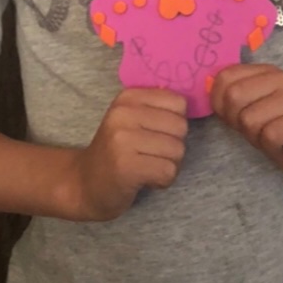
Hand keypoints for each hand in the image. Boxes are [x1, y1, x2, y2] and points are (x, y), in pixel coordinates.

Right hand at [71, 87, 189, 220]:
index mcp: (128, 97)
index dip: (174, 124)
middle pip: (181, 127)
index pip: (179, 103)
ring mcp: (122, 140)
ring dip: (168, 165)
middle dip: (173, 146)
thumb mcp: (131, 120)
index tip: (154, 134)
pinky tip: (145, 179)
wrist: (85, 184)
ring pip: (177, 150)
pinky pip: (168, 171)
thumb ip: (157, 108)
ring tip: (146, 167)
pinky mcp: (126, 167)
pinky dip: (162, 181)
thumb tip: (198, 99)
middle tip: (150, 155)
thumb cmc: (116, 152)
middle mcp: (123, 114)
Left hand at [210, 64, 282, 186]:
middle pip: (234, 97)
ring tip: (275, 137)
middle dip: (238, 122)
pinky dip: (272, 147)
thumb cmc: (280, 133)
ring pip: (249, 119)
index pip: (225, 77)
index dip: (221, 104)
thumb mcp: (249, 112)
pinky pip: (269, 136)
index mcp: (267, 71)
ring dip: (257, 137)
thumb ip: (231, 98)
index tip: (238, 117)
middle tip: (259, 130)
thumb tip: (208, 89)